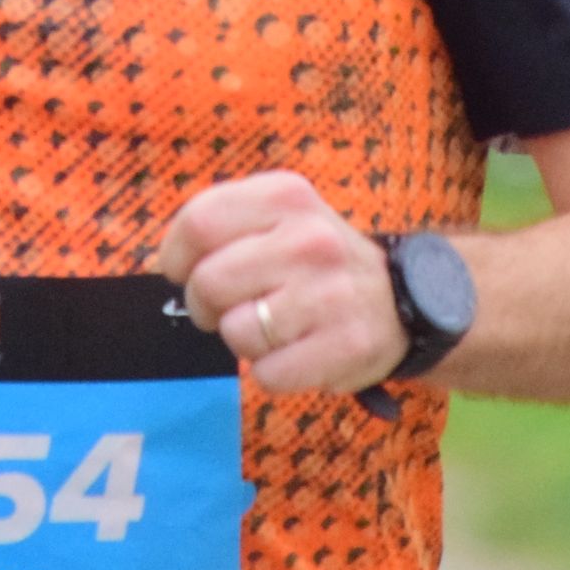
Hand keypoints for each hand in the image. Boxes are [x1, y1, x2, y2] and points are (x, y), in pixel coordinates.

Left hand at [152, 170, 403, 394]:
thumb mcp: (280, 216)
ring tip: (272, 327)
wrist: (404, 300)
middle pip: (209, 282)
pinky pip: (267, 373)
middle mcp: (309, 239)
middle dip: (204, 305)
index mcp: (286, 196)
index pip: (198, 222)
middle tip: (230, 306)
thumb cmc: (317, 261)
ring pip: (235, 332)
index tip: (186, 271)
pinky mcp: (345, 346)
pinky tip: (296, 352)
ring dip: (242, 340)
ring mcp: (329, 294)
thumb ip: (224, 225)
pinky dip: (271, 372)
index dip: (178, 256)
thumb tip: (165, 262)